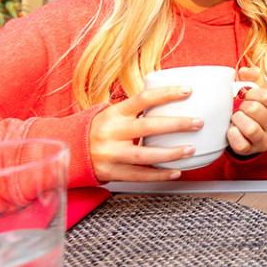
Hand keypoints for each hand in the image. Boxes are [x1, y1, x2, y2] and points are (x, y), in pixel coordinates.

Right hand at [90, 86, 204, 182]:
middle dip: (176, 124)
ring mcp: (111, 154)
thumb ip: (135, 109)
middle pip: (148, 127)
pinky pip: (139, 175)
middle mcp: (112, 132)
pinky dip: (159, 175)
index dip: (167, 94)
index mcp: (114, 113)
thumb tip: (169, 98)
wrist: (68, 150)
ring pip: (145, 155)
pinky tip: (176, 172)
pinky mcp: (111, 172)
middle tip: (198, 122)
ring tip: (190, 149)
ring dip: (171, 153)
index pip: (143, 99)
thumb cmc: (97, 129)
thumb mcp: (111, 113)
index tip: (188, 91)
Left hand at [227, 68, 266, 157]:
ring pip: (250, 128)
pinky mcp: (253, 151)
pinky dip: (232, 134)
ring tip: (237, 118)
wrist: (259, 136)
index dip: (253, 92)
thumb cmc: (260, 110)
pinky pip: (240, 143)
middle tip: (241, 108)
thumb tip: (244, 71)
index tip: (247, 94)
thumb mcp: (262, 92)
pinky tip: (233, 129)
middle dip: (243, 106)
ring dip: (238, 119)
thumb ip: (254, 78)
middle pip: (255, 109)